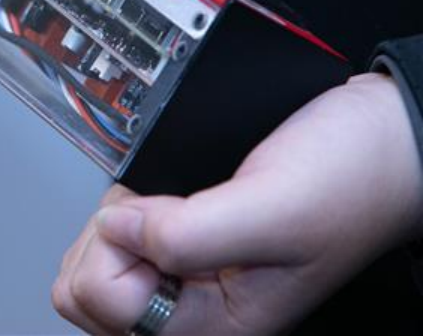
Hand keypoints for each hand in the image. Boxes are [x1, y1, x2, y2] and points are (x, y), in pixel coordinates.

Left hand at [52, 73, 422, 334]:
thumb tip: (118, 226)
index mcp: (212, 325)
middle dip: (111, 236)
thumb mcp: (274, 206)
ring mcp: (182, 283)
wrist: (380, 144)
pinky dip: (127, 210)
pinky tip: (169, 200)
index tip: (169, 212)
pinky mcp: (179, 250)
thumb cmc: (349, 179)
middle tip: (169, 208)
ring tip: (176, 202)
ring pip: (91, 263)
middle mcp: (191, 312)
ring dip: (119, 222)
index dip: (121, 240)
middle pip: (82, 288)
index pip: (99, 299)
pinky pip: (114, 238)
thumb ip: (192, 232)